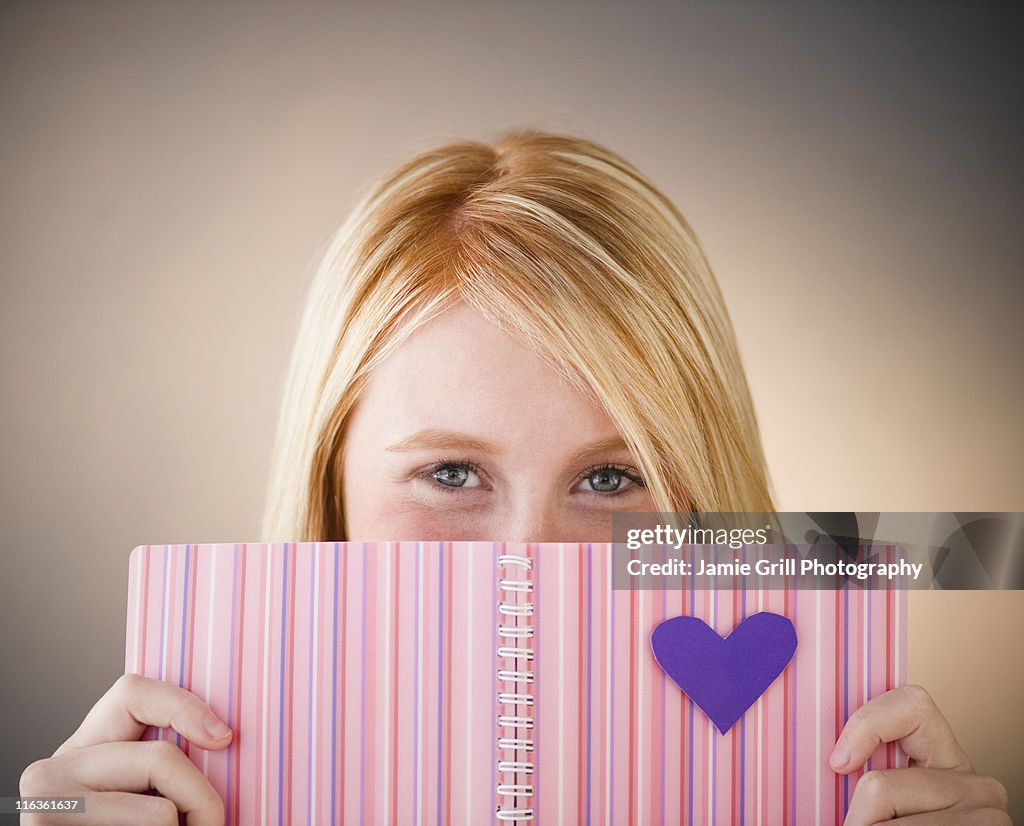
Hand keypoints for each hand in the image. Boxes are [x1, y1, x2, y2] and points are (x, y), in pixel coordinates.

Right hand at [19, 673, 230, 824]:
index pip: (132, 691)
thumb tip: (222, 736)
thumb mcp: (137, 793)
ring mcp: (45, 810)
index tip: (224, 738)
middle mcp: (52, 771)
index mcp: (80, 748)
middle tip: (211, 825)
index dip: (185, 706)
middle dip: (203, 798)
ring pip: (159, 813)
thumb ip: (157, 765)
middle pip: (162, 758)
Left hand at [832, 684, 1009, 824]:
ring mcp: (989, 819)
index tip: (838, 763)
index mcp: (946, 762)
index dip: (867, 723)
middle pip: (878, 786)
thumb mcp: (887, 808)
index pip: (913, 705)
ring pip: (881, 820)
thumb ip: (871, 778)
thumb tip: (832, 760)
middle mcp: (976, 787)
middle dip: (859, 822)